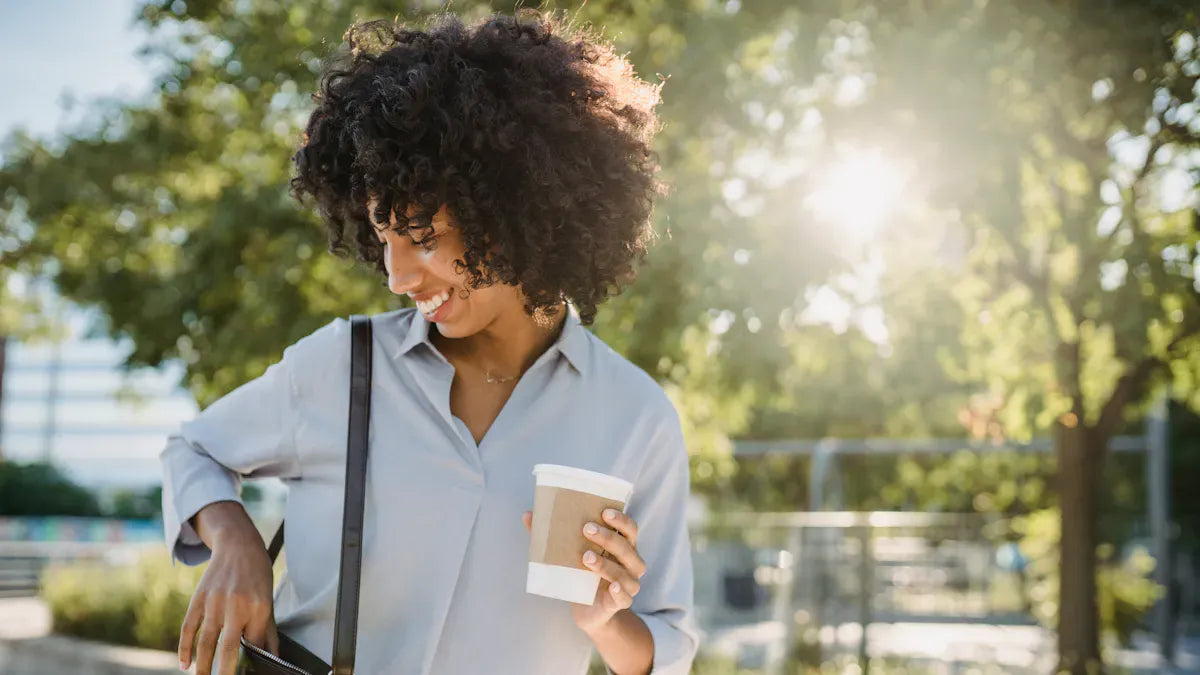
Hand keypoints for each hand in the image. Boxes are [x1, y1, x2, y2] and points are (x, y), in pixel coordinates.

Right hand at [178, 526, 278, 674]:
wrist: (238, 545)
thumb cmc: (257, 575)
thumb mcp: (269, 600)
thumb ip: (268, 631)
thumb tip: (272, 659)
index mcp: (258, 607)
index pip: (254, 645)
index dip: (251, 665)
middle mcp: (236, 606)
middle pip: (228, 649)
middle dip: (226, 672)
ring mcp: (214, 603)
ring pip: (206, 643)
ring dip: (203, 667)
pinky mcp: (198, 600)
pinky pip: (188, 628)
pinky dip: (184, 649)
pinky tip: (185, 665)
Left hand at [521, 508, 646, 634]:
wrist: (587, 610)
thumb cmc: (582, 575)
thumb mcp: (569, 554)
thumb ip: (551, 535)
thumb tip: (527, 515)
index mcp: (622, 547)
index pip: (629, 529)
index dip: (621, 520)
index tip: (604, 512)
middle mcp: (630, 564)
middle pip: (626, 547)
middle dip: (608, 537)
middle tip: (586, 529)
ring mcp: (628, 584)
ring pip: (625, 572)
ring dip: (607, 564)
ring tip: (586, 557)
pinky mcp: (620, 603)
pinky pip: (625, 598)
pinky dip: (620, 592)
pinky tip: (612, 586)